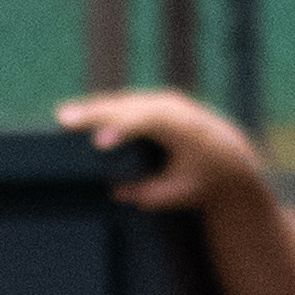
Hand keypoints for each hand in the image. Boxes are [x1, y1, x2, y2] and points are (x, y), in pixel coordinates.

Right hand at [58, 85, 263, 210]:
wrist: (230, 157)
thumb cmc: (205, 179)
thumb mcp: (181, 193)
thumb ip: (149, 194)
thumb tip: (115, 190)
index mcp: (185, 128)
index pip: (149, 123)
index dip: (122, 129)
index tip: (98, 142)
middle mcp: (175, 107)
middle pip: (129, 106)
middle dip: (96, 113)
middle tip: (64, 120)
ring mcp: (164, 100)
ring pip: (124, 102)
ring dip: (94, 108)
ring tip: (64, 117)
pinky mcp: (154, 102)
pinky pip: (126, 104)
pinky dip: (104, 109)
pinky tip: (80, 115)